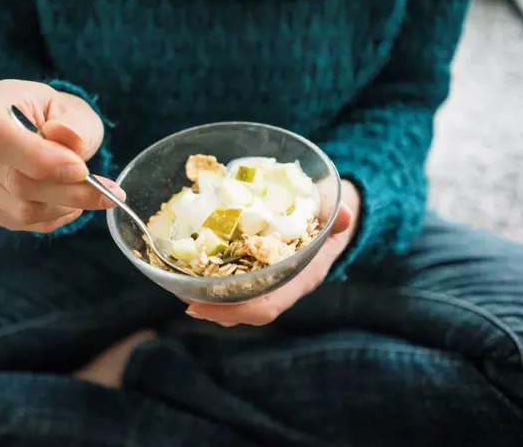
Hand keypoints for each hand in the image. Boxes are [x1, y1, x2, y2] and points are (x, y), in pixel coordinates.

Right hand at [0, 79, 125, 232]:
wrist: (40, 129)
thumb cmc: (57, 116)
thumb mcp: (74, 110)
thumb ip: (74, 125)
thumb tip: (69, 140)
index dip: (39, 159)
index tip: (81, 169)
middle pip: (17, 182)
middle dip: (71, 191)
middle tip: (109, 190)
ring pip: (22, 209)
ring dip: (66, 206)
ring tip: (90, 192)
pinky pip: (21, 223)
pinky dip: (55, 217)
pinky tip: (70, 203)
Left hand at [184, 180, 361, 326]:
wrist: (330, 219)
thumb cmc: (328, 215)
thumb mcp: (334, 213)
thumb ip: (337, 215)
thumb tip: (344, 214)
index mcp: (301, 278)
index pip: (267, 306)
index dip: (236, 311)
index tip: (205, 308)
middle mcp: (282, 285)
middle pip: (244, 310)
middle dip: (213, 308)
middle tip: (184, 296)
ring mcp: (269, 280)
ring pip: (235, 301)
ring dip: (206, 297)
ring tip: (178, 286)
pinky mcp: (256, 269)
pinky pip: (231, 284)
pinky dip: (209, 281)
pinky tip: (187, 270)